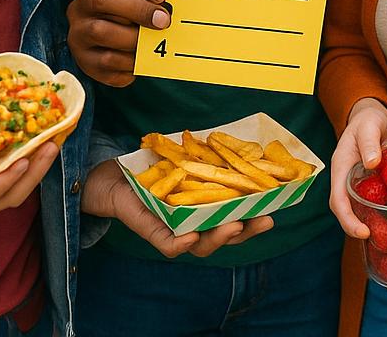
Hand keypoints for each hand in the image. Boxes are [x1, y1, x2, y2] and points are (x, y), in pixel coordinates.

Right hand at [0, 92, 60, 219]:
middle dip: (29, 176)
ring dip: (36, 171)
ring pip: (11, 195)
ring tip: (53, 142)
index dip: (1, 183)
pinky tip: (45, 141)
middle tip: (50, 146)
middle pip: (0, 199)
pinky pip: (13, 181)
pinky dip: (31, 164)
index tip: (23, 160)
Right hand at [67, 0, 168, 85]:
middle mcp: (80, 7)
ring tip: (154, 41)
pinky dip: (130, 62)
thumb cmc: (127, 13)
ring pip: (101, 32)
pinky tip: (144, 59)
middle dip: (137, 9)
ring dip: (134, 37)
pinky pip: (106, 63)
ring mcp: (79, 35)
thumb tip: (169, 0)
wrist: (104, 45)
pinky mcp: (84, 61)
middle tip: (163, 20)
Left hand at [82, 160, 272, 257]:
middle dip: (246, 231)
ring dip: (219, 237)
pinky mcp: (152, 231)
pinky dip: (181, 242)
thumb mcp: (186, 157)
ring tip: (234, 225)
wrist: (112, 174)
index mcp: (205, 207)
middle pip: (224, 235)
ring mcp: (173, 230)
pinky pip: (168, 244)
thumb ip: (209, 156)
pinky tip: (192, 235)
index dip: (255, 216)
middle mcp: (193, 223)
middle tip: (264, 219)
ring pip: (201, 244)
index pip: (235, 217)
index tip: (275, 208)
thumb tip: (241, 142)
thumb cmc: (152, 166)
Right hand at [329, 98, 386, 239]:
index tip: (363, 232)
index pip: (337, 198)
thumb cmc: (368, 118)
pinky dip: (383, 210)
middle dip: (356, 227)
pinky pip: (375, 200)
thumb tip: (371, 163)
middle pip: (345, 209)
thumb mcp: (369, 125)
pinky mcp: (373, 183)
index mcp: (341, 166)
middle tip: (377, 240)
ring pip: (360, 207)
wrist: (375, 116)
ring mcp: (360, 182)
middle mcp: (347, 177)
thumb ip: (369, 141)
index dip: (347, 218)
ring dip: (370, 221)